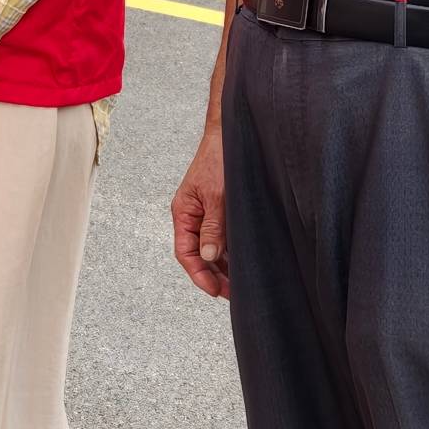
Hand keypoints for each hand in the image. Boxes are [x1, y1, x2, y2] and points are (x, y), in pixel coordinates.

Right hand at [168, 124, 230, 297]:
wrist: (233, 134)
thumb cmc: (220, 159)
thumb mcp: (217, 195)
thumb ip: (213, 227)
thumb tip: (207, 257)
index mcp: (184, 212)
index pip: (185, 253)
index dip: (199, 275)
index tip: (215, 291)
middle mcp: (193, 216)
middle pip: (199, 255)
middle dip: (214, 276)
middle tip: (233, 294)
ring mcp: (208, 215)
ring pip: (212, 249)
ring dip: (224, 267)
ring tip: (242, 283)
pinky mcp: (222, 211)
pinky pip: (223, 238)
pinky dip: (232, 252)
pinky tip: (244, 262)